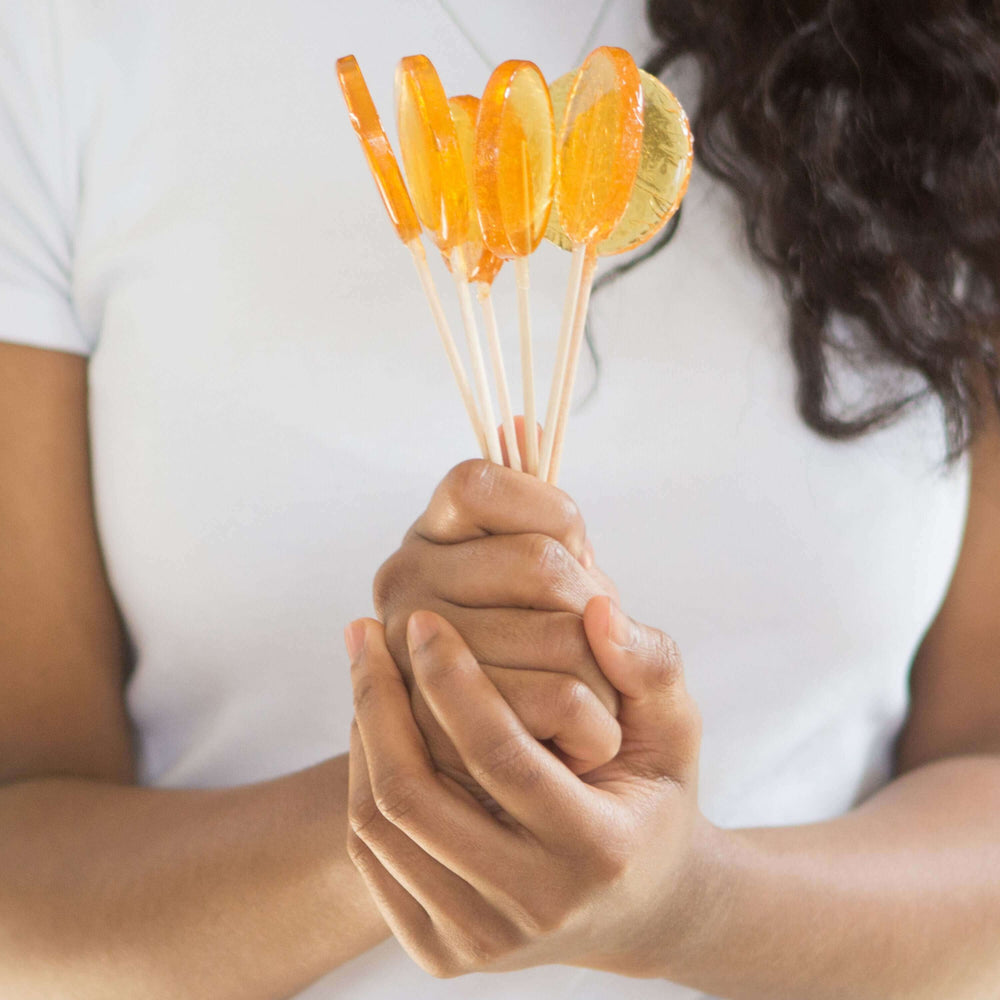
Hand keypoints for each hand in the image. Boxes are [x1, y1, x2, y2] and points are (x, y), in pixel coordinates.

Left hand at [344, 599, 713, 979]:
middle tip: (367, 632)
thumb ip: (649, 663)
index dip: (452, 679)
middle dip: (378, 699)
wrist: (642, 906)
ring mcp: (482, 941)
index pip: (500, 756)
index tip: (422, 620)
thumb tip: (598, 608)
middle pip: (415, 796)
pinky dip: (361, 779)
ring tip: (369, 669)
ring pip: (380, 826)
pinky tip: (374, 726)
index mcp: (598, 851)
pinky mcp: (441, 953)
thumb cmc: (655, 799)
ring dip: (363, 733)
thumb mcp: (673, 729)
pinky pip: (371, 856)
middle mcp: (535, 908)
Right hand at [373, 459, 620, 793]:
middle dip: (595, 606)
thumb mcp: (573, 594)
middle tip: (598, 641)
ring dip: (605, 674)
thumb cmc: (562, 666)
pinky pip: (560, 700)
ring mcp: (411, 656)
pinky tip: (582, 741)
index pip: (480, 480)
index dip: (549, 510)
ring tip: (595, 700)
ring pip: (560, 635)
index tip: (577, 551)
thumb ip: (558, 525)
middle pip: (539, 561)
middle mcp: (403, 582)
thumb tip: (522, 421)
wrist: (540, 795)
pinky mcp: (438, 732)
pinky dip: (599, 725)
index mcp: (432, 536)